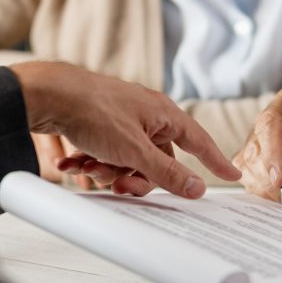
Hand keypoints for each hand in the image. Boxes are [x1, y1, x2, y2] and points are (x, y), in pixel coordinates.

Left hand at [12, 61, 240, 197]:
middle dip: (136, 177)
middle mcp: (147, 115)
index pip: (199, 141)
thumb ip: (167, 172)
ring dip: (108, 171)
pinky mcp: (100, 125)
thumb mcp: (134, 150)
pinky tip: (72, 164)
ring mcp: (123, 120)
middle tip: (120, 184)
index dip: (215, 160)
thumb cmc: (93, 111)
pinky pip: (105, 154)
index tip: (233, 175)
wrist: (48, 95)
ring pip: (128, 161)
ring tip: (88, 167)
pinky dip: (90, 163)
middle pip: (157, 160)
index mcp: (163, 114)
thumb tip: (197, 187)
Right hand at [233, 89, 281, 210]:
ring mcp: (269, 147)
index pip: (271, 122)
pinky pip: (256, 183)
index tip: (280, 176)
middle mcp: (275, 124)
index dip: (272, 150)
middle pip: (255, 148)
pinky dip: (269, 197)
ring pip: (250, 168)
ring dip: (268, 189)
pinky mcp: (269, 169)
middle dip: (268, 175)